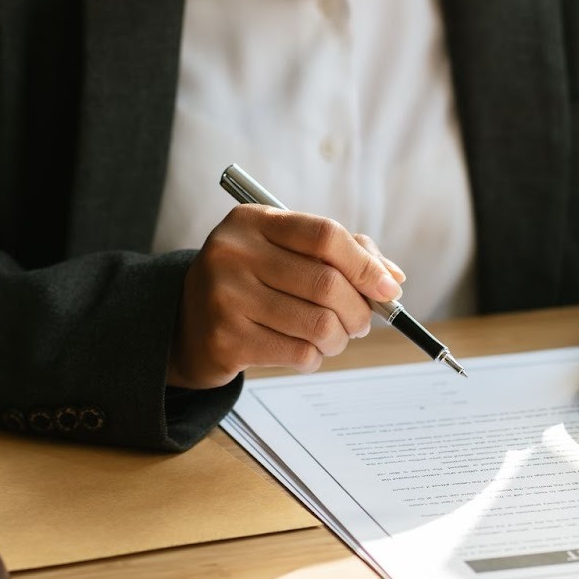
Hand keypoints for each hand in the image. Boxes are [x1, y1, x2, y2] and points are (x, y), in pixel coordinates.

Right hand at [170, 205, 405, 388]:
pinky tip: (306, 351)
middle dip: (359, 309)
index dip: (365, 264)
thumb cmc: (251, 282)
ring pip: (318, 324)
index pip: (324, 235)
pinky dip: (316, 357)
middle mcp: (233, 254)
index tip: (388, 288)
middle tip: (362, 322)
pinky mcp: (225, 340)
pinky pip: (299, 354)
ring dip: (340, 338)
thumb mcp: (285, 252)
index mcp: (252, 222)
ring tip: (334, 337)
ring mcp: (225, 298)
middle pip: (326, 283)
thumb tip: (393, 279)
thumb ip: (341, 254)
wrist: (185, 324)